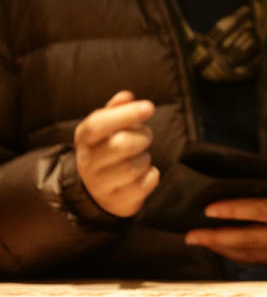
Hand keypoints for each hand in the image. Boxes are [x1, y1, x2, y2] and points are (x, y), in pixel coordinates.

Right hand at [74, 90, 157, 216]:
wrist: (98, 193)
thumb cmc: (107, 151)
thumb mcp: (106, 129)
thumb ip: (115, 110)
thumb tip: (126, 96)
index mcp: (84, 139)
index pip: (98, 124)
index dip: (125, 114)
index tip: (149, 107)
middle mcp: (88, 162)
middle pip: (121, 145)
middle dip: (142, 137)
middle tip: (145, 137)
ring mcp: (101, 185)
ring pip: (134, 167)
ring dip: (146, 158)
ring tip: (140, 157)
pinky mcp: (119, 201)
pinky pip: (146, 183)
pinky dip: (152, 176)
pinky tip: (144, 174)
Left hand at [184, 156, 266, 265]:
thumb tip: (262, 167)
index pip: (262, 212)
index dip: (234, 210)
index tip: (208, 209)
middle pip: (251, 240)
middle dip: (218, 239)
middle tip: (191, 235)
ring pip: (253, 254)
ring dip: (224, 249)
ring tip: (200, 240)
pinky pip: (260, 260)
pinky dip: (238, 254)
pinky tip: (222, 246)